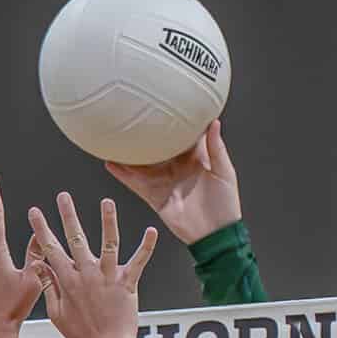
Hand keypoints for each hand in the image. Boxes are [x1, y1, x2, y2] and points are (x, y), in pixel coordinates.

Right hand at [26, 194, 156, 337]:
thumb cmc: (81, 336)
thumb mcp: (57, 313)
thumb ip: (48, 287)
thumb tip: (39, 267)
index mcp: (68, 281)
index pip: (51, 249)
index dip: (42, 229)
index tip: (35, 212)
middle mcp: (87, 275)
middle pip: (76, 239)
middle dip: (68, 215)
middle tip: (63, 196)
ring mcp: (108, 279)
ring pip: (108, 244)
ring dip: (107, 221)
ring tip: (106, 202)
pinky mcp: (127, 285)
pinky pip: (138, 263)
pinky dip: (146, 247)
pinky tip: (152, 231)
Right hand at [106, 115, 240, 245]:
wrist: (216, 236)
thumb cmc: (226, 207)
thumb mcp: (225, 172)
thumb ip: (216, 147)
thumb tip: (213, 121)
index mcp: (194, 159)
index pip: (180, 135)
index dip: (173, 120)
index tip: (163, 102)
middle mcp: (176, 167)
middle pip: (156, 146)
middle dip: (145, 133)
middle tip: (132, 113)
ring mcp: (164, 181)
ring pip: (141, 163)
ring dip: (128, 151)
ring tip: (113, 134)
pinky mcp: (155, 196)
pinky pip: (136, 183)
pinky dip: (123, 174)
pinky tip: (110, 162)